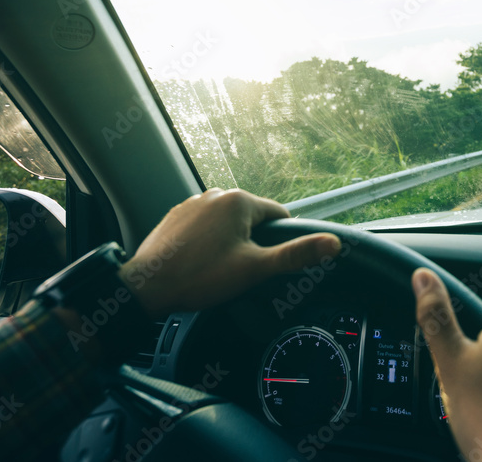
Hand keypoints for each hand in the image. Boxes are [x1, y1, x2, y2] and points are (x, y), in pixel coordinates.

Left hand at [119, 188, 340, 317]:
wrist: (147, 286)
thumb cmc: (200, 277)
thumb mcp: (254, 269)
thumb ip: (295, 255)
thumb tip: (334, 244)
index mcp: (239, 201)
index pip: (279, 216)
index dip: (280, 242)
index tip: (270, 263)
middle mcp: (216, 193)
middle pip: (252, 219)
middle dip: (253, 243)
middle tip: (241, 272)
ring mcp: (193, 202)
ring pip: (227, 222)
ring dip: (230, 242)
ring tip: (219, 270)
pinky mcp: (176, 215)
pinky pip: (204, 225)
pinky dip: (208, 241)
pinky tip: (201, 263)